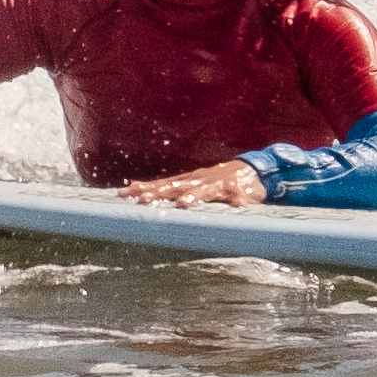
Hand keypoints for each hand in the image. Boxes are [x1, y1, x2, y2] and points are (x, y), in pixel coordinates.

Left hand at [117, 159, 262, 208]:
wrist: (251, 170)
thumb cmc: (217, 181)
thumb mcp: (193, 184)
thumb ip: (170, 189)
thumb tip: (139, 191)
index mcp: (188, 181)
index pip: (161, 184)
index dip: (144, 189)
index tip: (124, 194)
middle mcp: (200, 180)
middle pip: (176, 186)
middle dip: (159, 193)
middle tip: (143, 200)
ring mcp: (219, 183)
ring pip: (205, 190)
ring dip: (194, 196)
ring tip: (183, 204)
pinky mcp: (239, 188)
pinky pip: (239, 195)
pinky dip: (239, 199)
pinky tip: (239, 206)